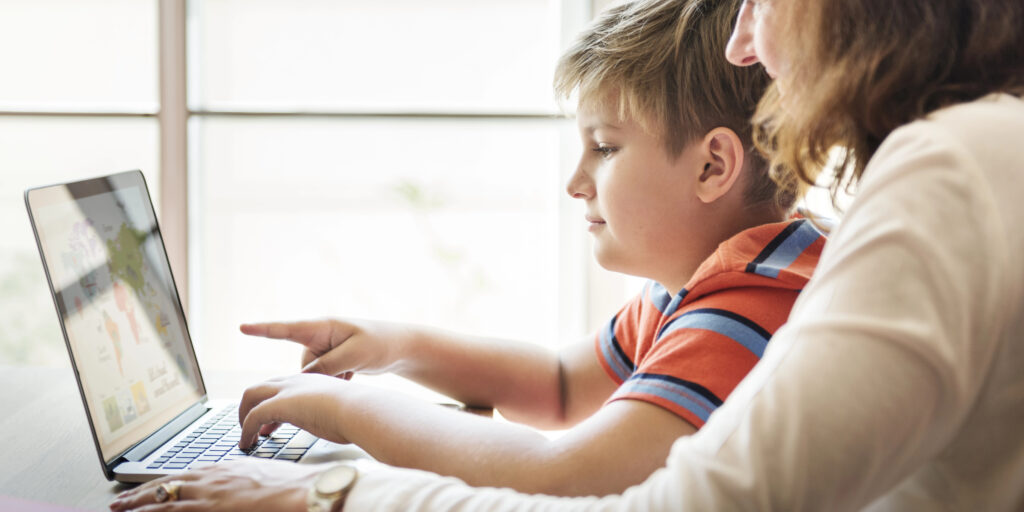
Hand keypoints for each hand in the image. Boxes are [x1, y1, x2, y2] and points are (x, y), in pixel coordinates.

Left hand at [109, 458, 321, 511]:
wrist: (306, 492)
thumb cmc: (293, 485)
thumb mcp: (261, 473)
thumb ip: (240, 478)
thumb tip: (233, 484)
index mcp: (222, 470)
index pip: (182, 476)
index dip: (160, 483)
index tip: (145, 489)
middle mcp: (210, 481)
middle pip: (165, 488)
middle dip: (138, 497)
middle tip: (117, 504)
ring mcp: (209, 498)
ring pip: (163, 504)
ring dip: (139, 509)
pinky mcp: (213, 511)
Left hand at [239, 373, 355, 448]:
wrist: (359, 409)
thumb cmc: (357, 414)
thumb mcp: (339, 410)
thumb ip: (328, 414)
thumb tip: (332, 426)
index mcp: (310, 381)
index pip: (281, 387)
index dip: (270, 404)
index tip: (269, 424)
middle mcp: (295, 381)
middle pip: (260, 387)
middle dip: (249, 406)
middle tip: (249, 427)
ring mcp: (286, 390)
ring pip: (250, 395)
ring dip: (244, 416)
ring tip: (245, 437)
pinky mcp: (279, 404)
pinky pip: (253, 416)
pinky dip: (246, 431)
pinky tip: (247, 444)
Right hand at [240, 318, 406, 376]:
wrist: (402, 348)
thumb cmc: (380, 343)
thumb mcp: (353, 355)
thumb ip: (326, 367)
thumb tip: (302, 380)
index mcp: (322, 327)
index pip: (286, 329)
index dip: (262, 330)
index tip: (241, 327)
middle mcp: (320, 336)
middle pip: (303, 365)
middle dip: (319, 376)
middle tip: (345, 371)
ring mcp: (325, 349)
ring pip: (313, 375)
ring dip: (330, 380)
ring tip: (353, 372)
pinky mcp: (332, 361)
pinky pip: (323, 378)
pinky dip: (336, 381)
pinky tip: (354, 375)